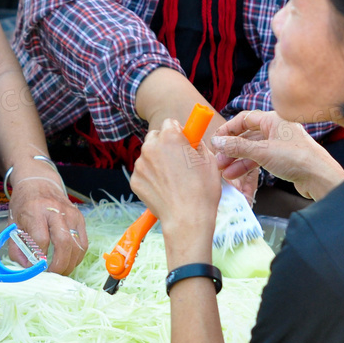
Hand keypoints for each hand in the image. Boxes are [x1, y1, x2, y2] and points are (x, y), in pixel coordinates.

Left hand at [7, 176, 86, 274]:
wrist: (39, 182)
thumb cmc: (24, 203)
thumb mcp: (13, 222)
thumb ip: (16, 247)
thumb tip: (27, 268)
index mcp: (35, 210)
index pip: (41, 239)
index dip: (39, 258)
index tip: (35, 268)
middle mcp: (55, 211)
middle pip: (63, 243)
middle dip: (59, 265)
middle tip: (52, 274)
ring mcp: (70, 213)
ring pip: (77, 245)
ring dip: (70, 263)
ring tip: (60, 271)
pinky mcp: (80, 217)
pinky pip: (84, 242)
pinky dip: (78, 256)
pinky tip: (69, 261)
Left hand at [130, 119, 218, 252]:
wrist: (187, 219)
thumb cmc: (202, 191)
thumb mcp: (209, 160)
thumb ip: (197, 144)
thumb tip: (191, 140)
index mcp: (170, 137)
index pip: (169, 123)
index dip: (178, 133)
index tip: (183, 142)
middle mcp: (151, 147)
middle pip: (155, 137)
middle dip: (164, 144)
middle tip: (177, 160)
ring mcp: (140, 164)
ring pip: (148, 155)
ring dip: (157, 161)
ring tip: (173, 179)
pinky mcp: (134, 180)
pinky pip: (143, 173)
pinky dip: (151, 177)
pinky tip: (164, 189)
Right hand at [212, 111, 343, 200]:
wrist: (321, 178)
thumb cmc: (297, 159)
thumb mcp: (262, 151)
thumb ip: (237, 146)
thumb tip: (217, 142)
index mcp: (273, 119)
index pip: (244, 119)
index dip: (228, 129)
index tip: (216, 140)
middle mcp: (276, 129)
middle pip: (247, 135)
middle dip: (231, 149)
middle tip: (219, 159)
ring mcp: (280, 144)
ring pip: (252, 149)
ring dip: (237, 159)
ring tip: (224, 171)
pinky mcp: (283, 158)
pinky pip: (260, 158)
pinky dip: (248, 165)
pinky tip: (237, 174)